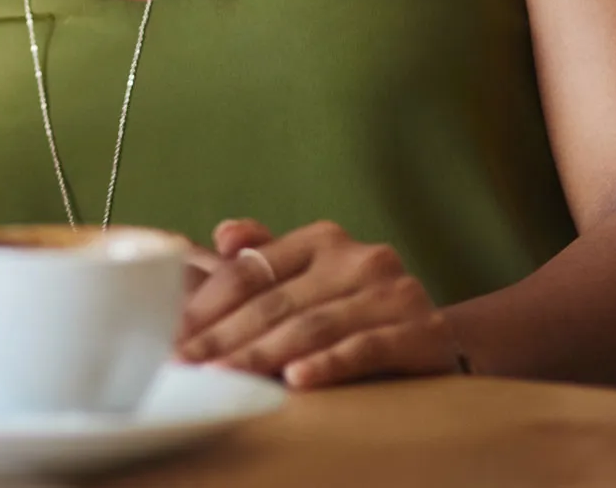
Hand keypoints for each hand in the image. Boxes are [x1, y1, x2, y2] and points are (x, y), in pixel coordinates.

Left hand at [178, 219, 461, 387]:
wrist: (441, 338)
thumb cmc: (357, 309)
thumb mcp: (310, 276)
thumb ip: (265, 254)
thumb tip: (222, 234)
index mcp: (323, 239)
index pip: (252, 270)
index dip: (208, 304)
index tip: (174, 334)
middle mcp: (360, 258)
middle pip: (276, 302)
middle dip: (224, 337)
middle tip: (188, 364)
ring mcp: (394, 293)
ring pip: (313, 326)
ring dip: (262, 355)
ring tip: (225, 375)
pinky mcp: (422, 332)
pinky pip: (365, 349)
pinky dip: (327, 364)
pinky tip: (294, 380)